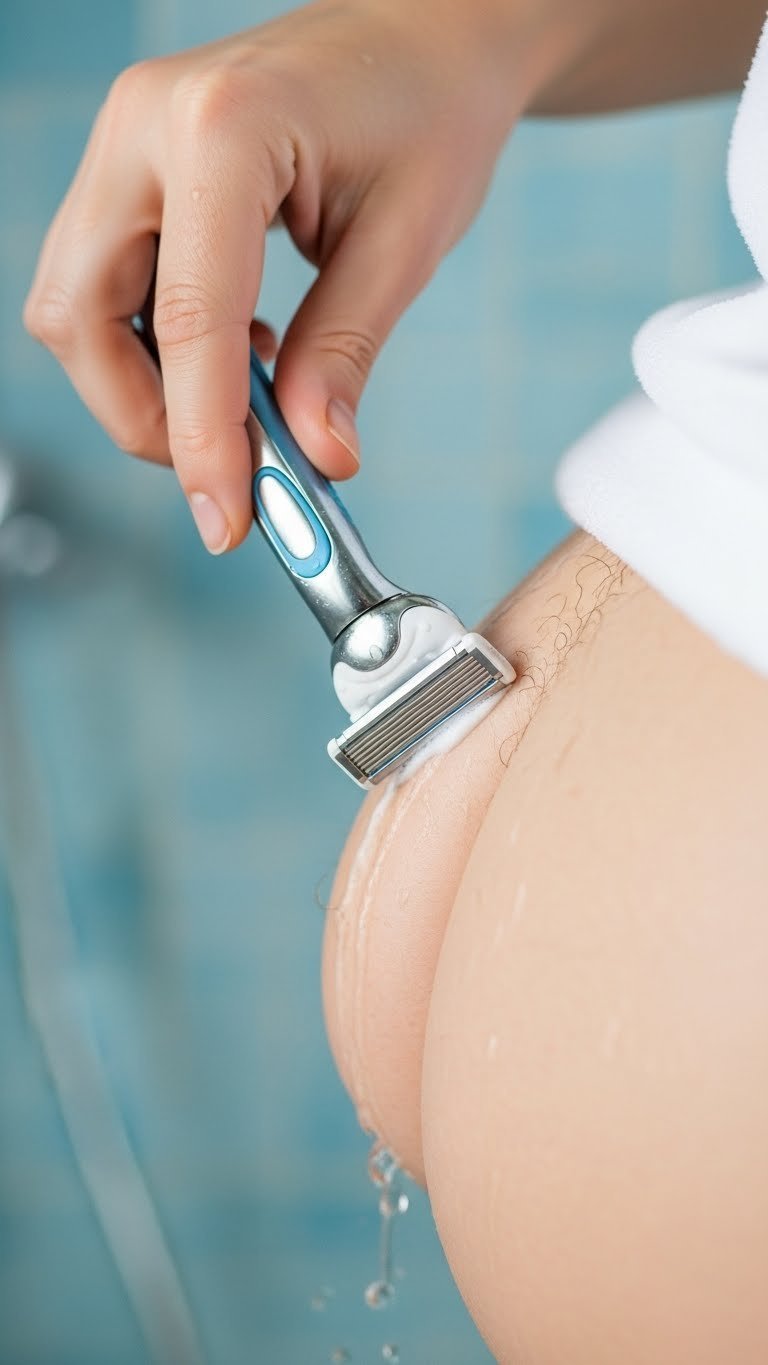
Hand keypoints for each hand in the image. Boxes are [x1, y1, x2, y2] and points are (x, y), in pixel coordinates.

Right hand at [24, 0, 543, 552]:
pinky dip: (151, 344)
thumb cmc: (430, 110)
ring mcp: (125, 140)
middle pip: (81, 315)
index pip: (189, 317)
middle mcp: (144, 124)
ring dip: (142, 383)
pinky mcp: (130, 167)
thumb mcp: (406, 242)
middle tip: (229, 467)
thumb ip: (344, 354)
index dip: (200, 438)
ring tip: (242, 399)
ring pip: (76, 305)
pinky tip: (229, 353)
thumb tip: (316, 459)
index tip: (228, 520)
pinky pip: (102, 282)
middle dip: (144, 415)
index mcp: (223, 129)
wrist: (425, 33)